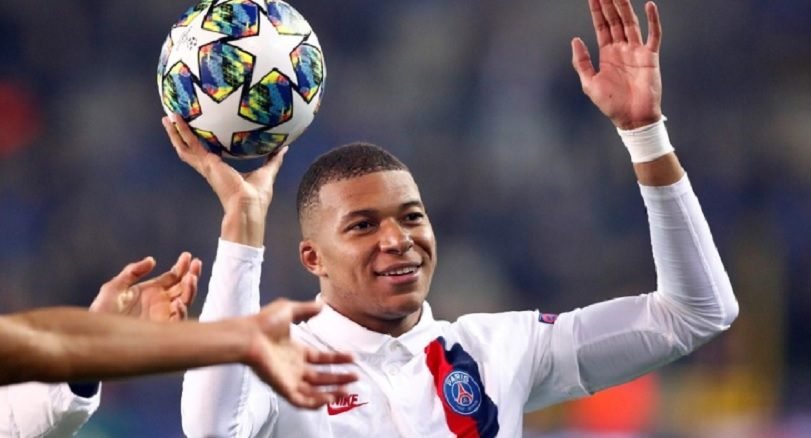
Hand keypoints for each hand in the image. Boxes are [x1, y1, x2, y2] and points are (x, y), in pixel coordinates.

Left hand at [91, 252, 201, 320]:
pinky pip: (178, 320)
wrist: (96, 333)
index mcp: (152, 291)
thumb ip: (132, 271)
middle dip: (192, 274)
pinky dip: (181, 311)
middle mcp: (161, 303)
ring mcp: (163, 315)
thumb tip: (152, 260)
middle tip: (196, 263)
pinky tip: (178, 302)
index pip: (173, 277)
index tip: (188, 255)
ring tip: (191, 278)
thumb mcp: (114, 287)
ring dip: (190, 289)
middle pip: (183, 287)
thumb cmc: (102, 312)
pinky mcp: (162, 329)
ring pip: (185, 300)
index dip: (182, 266)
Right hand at [162, 114, 287, 246]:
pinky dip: (180, 132)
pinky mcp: (206, 163)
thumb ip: (273, 159)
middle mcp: (210, 168)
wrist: (248, 206)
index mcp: (220, 171)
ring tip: (168, 117)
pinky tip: (175, 120)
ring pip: (184, 146)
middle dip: (182, 136)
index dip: (200, 144)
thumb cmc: (257, 196)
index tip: (196, 131)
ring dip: (175, 132)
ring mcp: (205, 166)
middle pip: (191, 149)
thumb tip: (284, 148)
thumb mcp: (267, 172)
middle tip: (174, 121)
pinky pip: (189, 144)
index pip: (207, 154)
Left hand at [245, 299, 357, 408]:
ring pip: (314, 392)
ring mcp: (289, 379)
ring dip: (332, 393)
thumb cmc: (263, 323)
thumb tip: (322, 305)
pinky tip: (329, 399)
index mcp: (295, 351)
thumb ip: (306, 309)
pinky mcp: (283, 388)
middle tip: (356, 378)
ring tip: (348, 391)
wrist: (248, 336)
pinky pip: (302, 401)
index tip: (352, 358)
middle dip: (339, 378)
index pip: (321, 359)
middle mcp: (294, 367)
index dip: (337, 359)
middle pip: (321, 377)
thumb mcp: (289, 310)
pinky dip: (316, 402)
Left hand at [572, 0, 662, 129]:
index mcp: (607, 54)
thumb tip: (575, 39)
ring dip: (625, 7)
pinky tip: (649, 5)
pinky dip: (653, 20)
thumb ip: (581, 62)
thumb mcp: (589, 83)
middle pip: (615, 20)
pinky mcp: (650, 57)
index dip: (596, 11)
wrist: (632, 119)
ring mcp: (637, 51)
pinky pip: (653, 35)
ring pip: (631, 23)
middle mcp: (622, 49)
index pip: (601, 26)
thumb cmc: (611, 105)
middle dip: (609, 4)